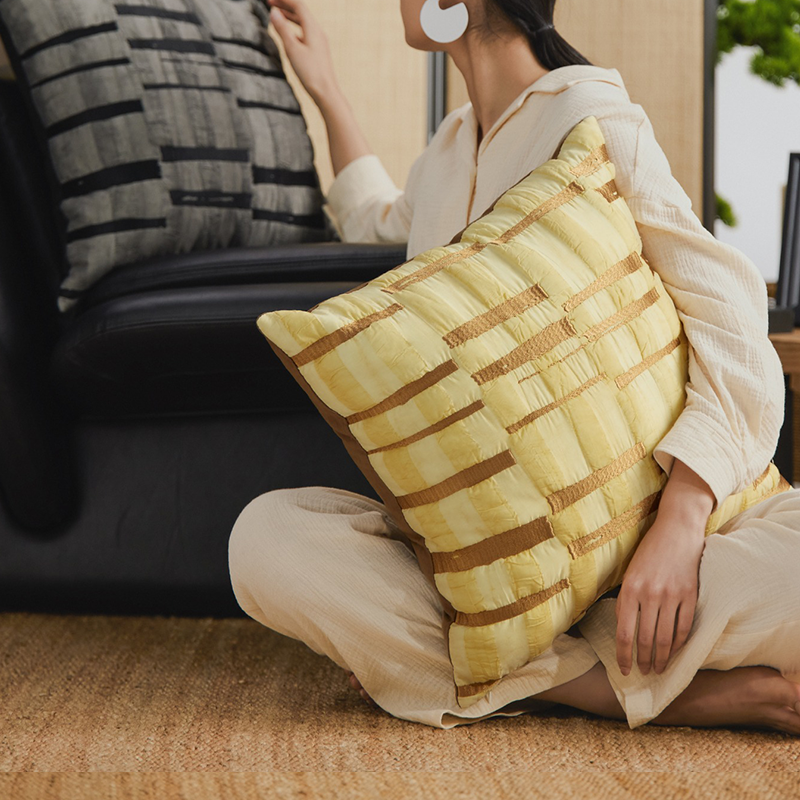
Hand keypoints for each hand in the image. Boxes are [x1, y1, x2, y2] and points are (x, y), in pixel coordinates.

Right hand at [268, 0, 337, 103]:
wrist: (326, 93)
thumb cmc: (310, 73)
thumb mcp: (292, 49)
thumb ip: (283, 30)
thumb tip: (274, 12)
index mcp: (313, 29)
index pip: (298, 6)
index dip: (284, 0)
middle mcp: (318, 32)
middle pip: (301, 12)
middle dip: (286, 6)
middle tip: (270, 3)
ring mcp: (319, 42)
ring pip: (303, 23)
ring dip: (290, 17)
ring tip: (277, 16)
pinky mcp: (318, 52)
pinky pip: (305, 34)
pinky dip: (295, 29)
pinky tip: (289, 35)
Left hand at [615, 510, 705, 675]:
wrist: (676, 529)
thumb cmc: (649, 551)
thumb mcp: (629, 573)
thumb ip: (626, 599)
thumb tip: (623, 630)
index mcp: (630, 589)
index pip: (624, 632)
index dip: (623, 655)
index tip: (624, 670)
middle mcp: (649, 594)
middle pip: (646, 639)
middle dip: (643, 661)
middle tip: (643, 673)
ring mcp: (672, 595)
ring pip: (666, 638)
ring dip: (662, 658)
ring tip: (658, 669)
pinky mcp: (690, 594)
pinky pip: (685, 627)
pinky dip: (680, 644)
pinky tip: (675, 653)